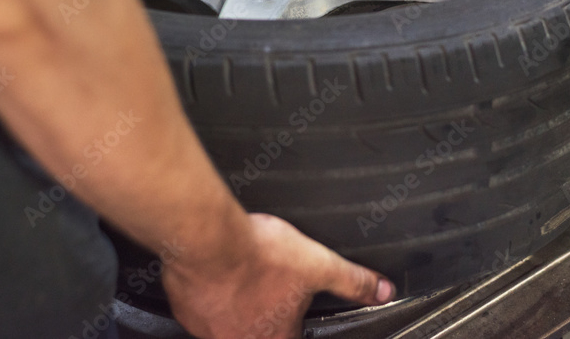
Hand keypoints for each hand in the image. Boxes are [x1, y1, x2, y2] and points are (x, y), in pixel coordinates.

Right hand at [162, 213, 395, 338]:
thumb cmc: (258, 253)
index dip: (294, 325)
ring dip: (236, 307)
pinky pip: (201, 311)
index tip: (290, 312)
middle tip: (265, 289)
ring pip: (227, 326)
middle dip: (263, 315)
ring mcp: (210, 330)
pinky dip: (211, 295)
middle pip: (257, 333)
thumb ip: (352, 280)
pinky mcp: (187, 311)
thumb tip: (382, 289)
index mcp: (275, 336)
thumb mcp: (318, 264)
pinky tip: (218, 274)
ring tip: (244, 280)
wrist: (209, 239)